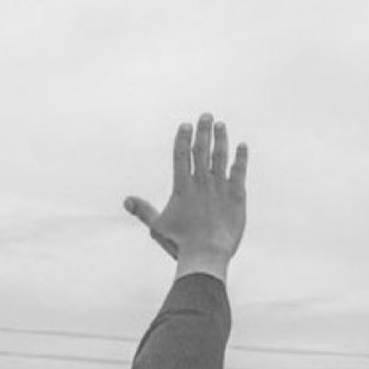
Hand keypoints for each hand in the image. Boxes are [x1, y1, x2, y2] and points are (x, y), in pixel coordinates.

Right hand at [125, 113, 246, 279]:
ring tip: (220, 125)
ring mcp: (220, 187)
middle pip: (202, 150)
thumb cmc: (180, 243)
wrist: (207, 253)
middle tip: (206, 115)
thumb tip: (126, 200)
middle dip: (203, 131)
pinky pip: (239, 172)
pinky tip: (242, 146)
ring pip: (221, 156)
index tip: (185, 125)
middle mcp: (201, 182)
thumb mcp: (156, 227)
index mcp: (182, 187)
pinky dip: (241, 158)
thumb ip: (143, 211)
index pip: (181, 155)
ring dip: (220, 139)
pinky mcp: (237, 196)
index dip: (183, 138)